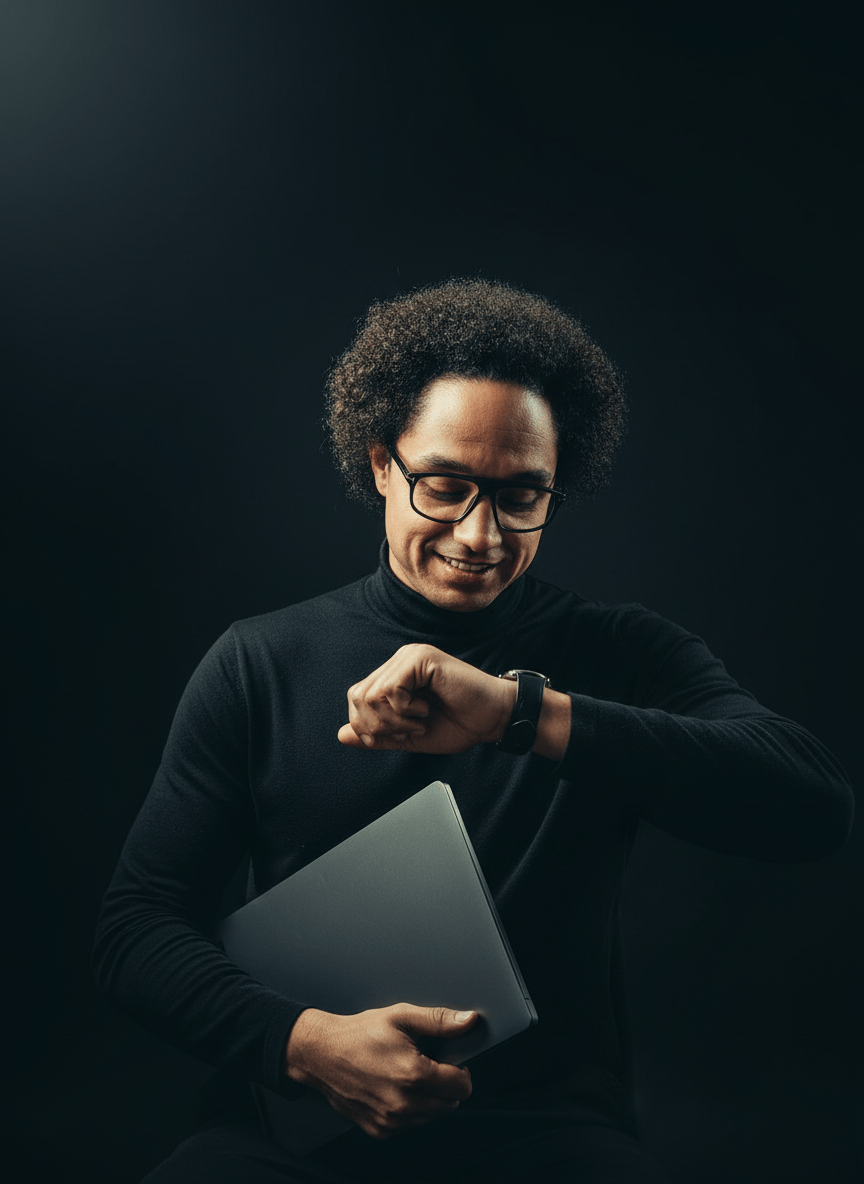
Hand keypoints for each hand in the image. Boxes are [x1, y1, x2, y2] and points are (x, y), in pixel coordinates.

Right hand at [285, 1003, 476, 1138]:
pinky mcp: (379, 1129)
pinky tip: (395, 1087)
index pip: (461, 1086)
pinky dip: (410, 1109)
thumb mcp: (401, 1016)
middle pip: (449, 1103)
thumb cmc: (358, 1034)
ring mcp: (391, 1120)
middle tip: (428, 1064)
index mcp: (413, 1074)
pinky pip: (409, 1125)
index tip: (452, 1062)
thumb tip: (467, 1021)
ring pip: (431, 1116)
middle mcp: (403, 1103)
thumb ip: (439, 1020)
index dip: (462, 1071)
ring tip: (408, 1074)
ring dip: (429, 1098)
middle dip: (446, 1085)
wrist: (321, 1053)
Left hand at [338, 644, 515, 753]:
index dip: (367, 725)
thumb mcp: (409, 736)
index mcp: (395, 676)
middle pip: (358, 696)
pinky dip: (404, 710)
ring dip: (394, 720)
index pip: (357, 698)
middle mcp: (399, 662)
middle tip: (409, 730)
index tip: (396, 736)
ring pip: (372, 694)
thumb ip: (377, 735)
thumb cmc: (459, 723)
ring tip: (419, 721)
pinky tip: (425, 710)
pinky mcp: (421, 658)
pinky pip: (391, 689)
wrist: (492, 718)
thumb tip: (342, 735)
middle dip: (378, 726)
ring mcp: (409, 656)